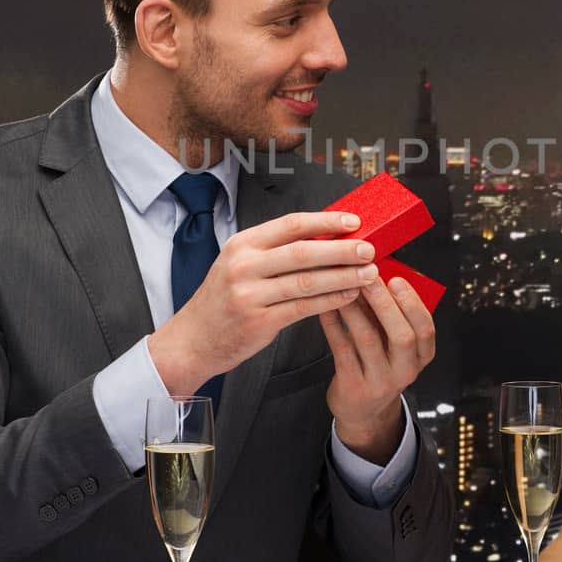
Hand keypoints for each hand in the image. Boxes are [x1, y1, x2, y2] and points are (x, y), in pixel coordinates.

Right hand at [149, 211, 375, 394]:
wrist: (192, 340)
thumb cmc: (222, 301)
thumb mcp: (238, 265)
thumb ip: (274, 251)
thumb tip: (325, 238)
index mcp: (242, 244)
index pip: (291, 224)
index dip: (326, 221)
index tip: (354, 221)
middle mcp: (244, 265)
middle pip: (303, 251)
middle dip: (342, 249)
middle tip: (369, 249)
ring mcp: (249, 294)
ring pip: (307, 281)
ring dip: (343, 276)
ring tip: (368, 274)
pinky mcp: (258, 321)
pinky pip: (304, 308)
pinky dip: (330, 301)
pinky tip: (348, 296)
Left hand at [320, 275, 435, 461]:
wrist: (363, 409)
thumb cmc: (379, 364)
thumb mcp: (394, 345)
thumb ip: (390, 316)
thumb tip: (374, 274)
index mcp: (420, 356)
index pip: (425, 330)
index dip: (413, 304)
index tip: (397, 280)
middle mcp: (404, 371)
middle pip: (401, 336)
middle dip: (384, 303)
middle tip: (368, 278)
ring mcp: (379, 382)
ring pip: (367, 340)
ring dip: (354, 309)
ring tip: (343, 286)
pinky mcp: (353, 386)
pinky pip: (341, 349)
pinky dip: (333, 324)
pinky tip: (326, 307)